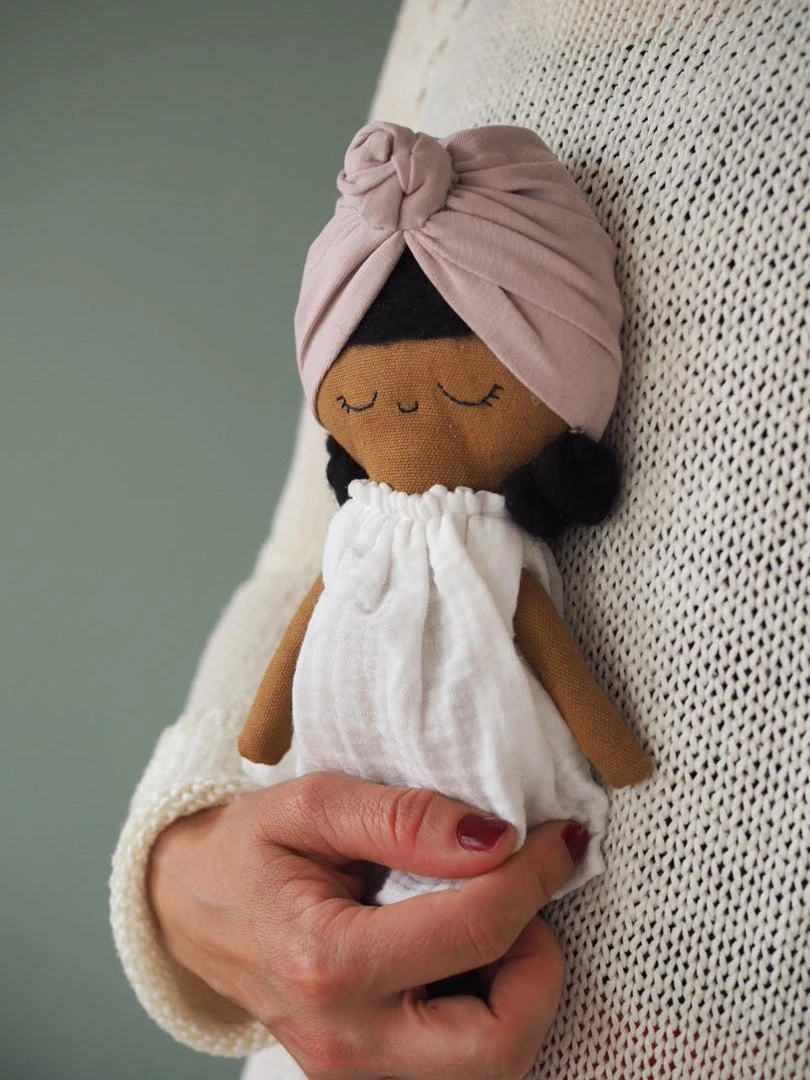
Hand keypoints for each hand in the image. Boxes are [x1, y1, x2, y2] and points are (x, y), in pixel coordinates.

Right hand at [148, 772, 587, 1079]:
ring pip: (489, 1069)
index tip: (558, 837)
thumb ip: (405, 817)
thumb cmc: (248, 848)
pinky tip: (461, 954)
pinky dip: (487, 1012)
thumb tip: (497, 838)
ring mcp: (354, 1070)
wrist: (190, 906)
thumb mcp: (313, 804)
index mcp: (328, 961)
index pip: (475, 928)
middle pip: (499, 1045)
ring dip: (517, 994)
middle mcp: (346, 1039)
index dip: (536, 875)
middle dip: (540, 968)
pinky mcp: (366, 1076)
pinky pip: (459, 1066)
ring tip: (487, 923)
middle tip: (522, 902)